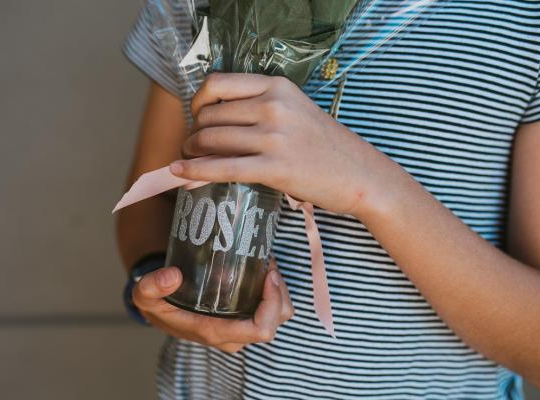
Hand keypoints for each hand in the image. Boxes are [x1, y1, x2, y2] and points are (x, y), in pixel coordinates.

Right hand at [131, 263, 293, 352]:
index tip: (268, 275)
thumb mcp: (144, 295)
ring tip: (267, 265)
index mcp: (216, 332)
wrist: (159, 311)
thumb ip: (151, 286)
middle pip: (276, 322)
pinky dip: (274, 292)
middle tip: (268, 264)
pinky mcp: (243, 319)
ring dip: (280, 292)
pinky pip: (272, 310)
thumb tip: (172, 276)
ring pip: (279, 316)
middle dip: (280, 293)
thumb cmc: (157, 304)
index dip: (272, 304)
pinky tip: (262, 271)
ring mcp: (241, 329)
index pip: (261, 329)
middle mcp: (234, 336)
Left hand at [169, 73, 399, 216]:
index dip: (197, 102)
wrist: (359, 174)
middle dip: (194, 133)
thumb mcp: (293, 112)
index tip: (196, 118)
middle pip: (209, 115)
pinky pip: (222, 168)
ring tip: (192, 161)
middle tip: (195, 148)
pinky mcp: (274, 168)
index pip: (217, 84)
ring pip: (211, 140)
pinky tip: (179, 175)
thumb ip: (256, 111)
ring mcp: (274, 137)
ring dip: (192, 153)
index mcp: (277, 86)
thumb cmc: (325, 145)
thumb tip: (209, 127)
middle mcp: (273, 106)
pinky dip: (195, 172)